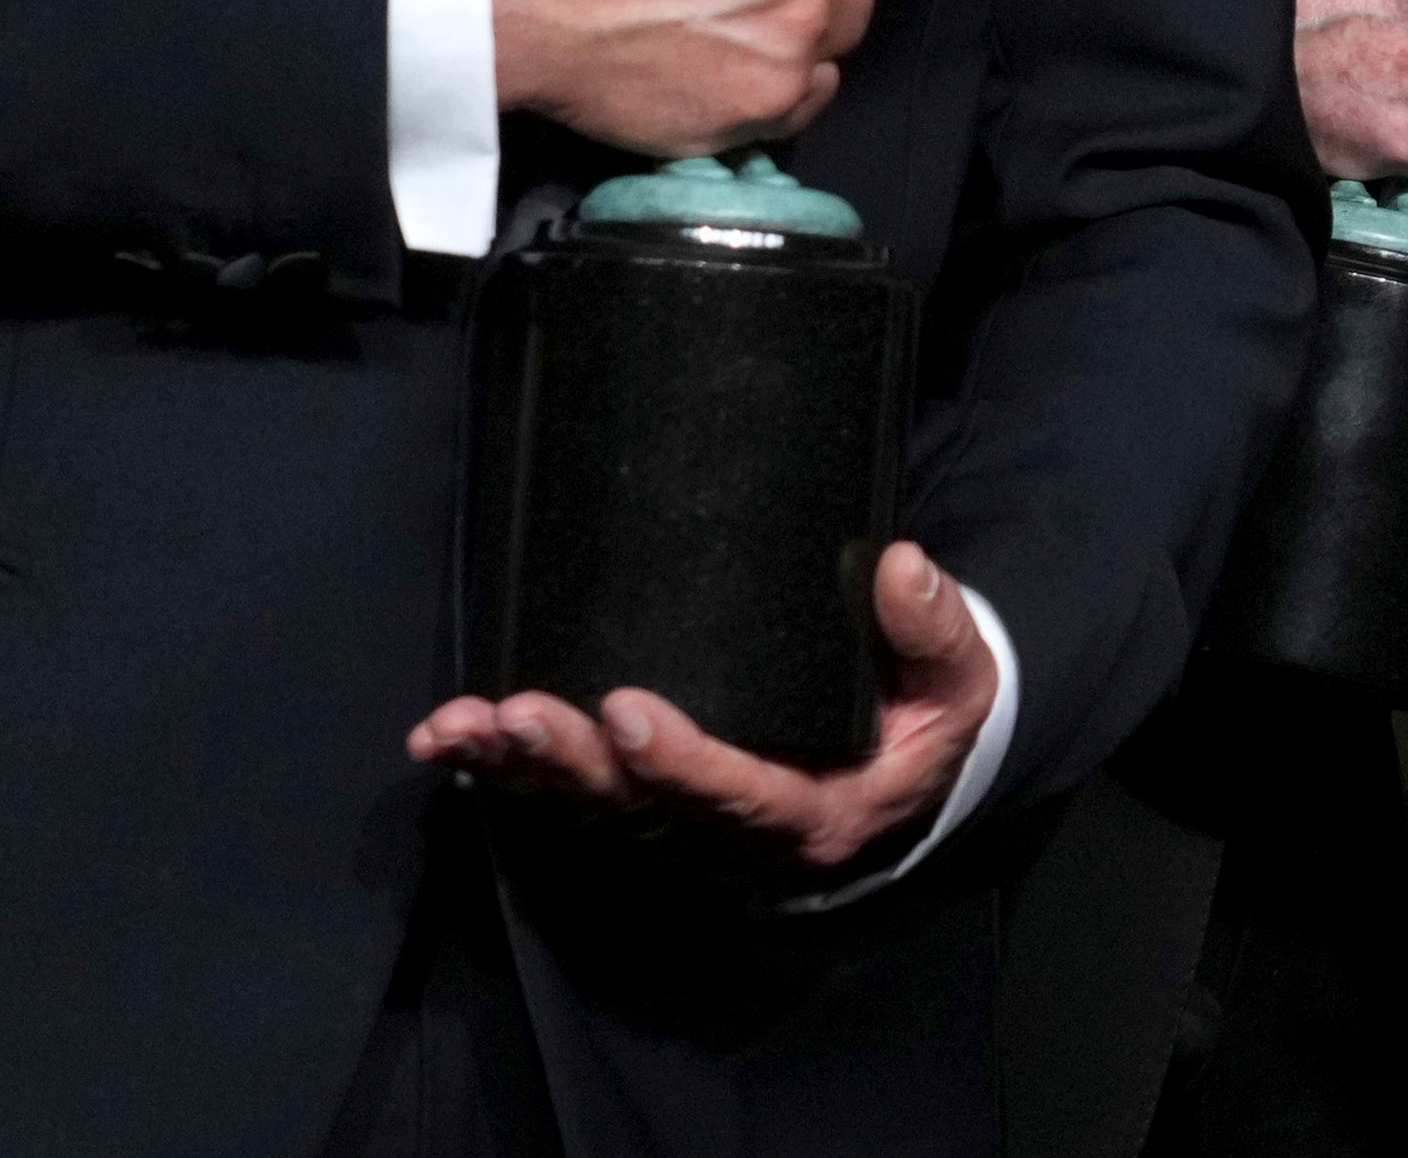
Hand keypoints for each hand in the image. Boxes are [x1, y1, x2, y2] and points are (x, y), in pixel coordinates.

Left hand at [407, 542, 999, 881]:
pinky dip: (505, 773)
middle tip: (519, 715)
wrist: (900, 779)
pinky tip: (450, 741)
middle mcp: (734, 840)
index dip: (682, 763)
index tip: (627, 711)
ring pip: (591, 809)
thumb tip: (898, 566)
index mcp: (818, 815)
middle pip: (644, 811)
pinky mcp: (645, 808)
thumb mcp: (958, 686)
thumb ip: (936, 631)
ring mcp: (682, 830)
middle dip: (573, 765)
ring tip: (460, 727)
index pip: (743, 798)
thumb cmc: (925, 724)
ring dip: (520, 770)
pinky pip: (569, 798)